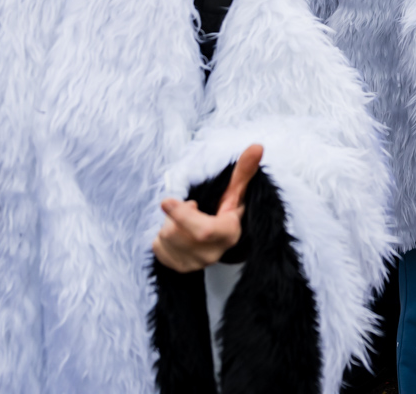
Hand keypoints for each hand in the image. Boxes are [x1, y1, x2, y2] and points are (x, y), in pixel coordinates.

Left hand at [154, 144, 262, 272]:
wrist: (218, 239)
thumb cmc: (225, 209)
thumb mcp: (234, 191)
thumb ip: (243, 170)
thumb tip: (257, 146)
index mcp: (228, 234)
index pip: (203, 230)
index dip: (183, 216)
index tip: (166, 200)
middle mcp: (213, 253)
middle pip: (176, 233)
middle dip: (174, 215)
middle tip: (190, 206)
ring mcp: (195, 264)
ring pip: (165, 239)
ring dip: (169, 224)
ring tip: (185, 220)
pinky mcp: (180, 268)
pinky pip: (158, 249)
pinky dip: (162, 237)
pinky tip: (178, 232)